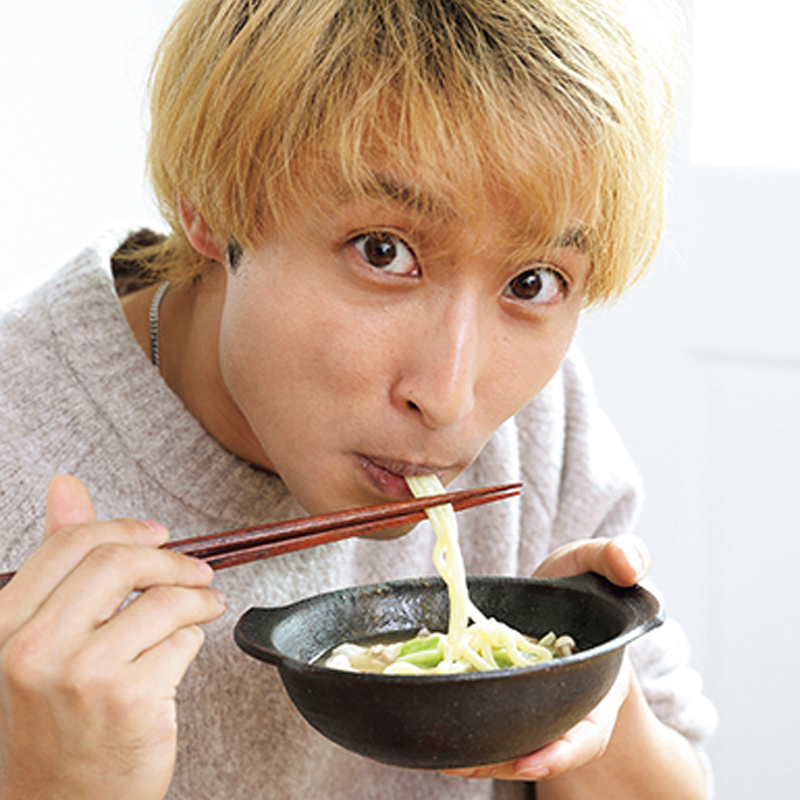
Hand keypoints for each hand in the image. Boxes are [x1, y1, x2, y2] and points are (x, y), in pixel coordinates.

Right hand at [0, 475, 225, 799]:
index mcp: (4, 625)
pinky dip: (192, 640)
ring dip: (197, 598)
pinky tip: (180, 657)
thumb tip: (66, 485)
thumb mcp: (39, 640)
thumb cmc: (55, 723)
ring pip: (163, 600)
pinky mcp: (131, 701)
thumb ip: (57, 561)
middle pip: (121, 562)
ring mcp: (82, 676)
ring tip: (205, 605)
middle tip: (194, 570)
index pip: (73, 543)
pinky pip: (183, 641)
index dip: (127, 530)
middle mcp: (34, 649)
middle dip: (171, 560)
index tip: (158, 535)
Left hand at [442, 534, 648, 782]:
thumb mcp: (599, 562)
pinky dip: (467, 732)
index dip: (562, 751)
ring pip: (510, 743)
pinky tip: (437, 737)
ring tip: (442, 757)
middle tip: (463, 763)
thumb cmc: (585, 581)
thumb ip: (619, 557)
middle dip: (504, 761)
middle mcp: (567, 706)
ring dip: (479, 754)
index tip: (528, 763)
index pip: (588, 732)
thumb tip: (628, 566)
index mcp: (600, 684)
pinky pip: (490, 721)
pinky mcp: (504, 696)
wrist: (559, 592)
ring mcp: (534, 705)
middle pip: (541, 748)